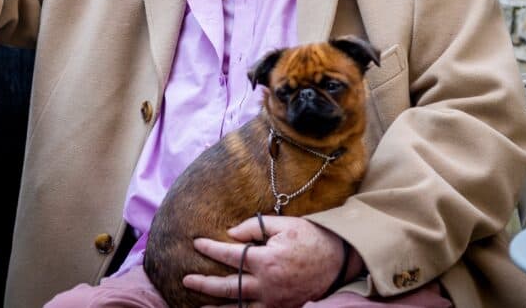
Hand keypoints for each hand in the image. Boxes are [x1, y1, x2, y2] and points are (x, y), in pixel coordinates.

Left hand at [182, 216, 344, 307]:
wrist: (338, 259)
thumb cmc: (310, 237)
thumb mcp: (284, 224)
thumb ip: (254, 227)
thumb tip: (231, 233)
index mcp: (266, 260)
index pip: (230, 254)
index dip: (211, 248)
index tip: (196, 243)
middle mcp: (267, 284)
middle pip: (228, 286)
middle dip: (204, 283)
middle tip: (186, 279)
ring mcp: (274, 300)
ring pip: (240, 306)